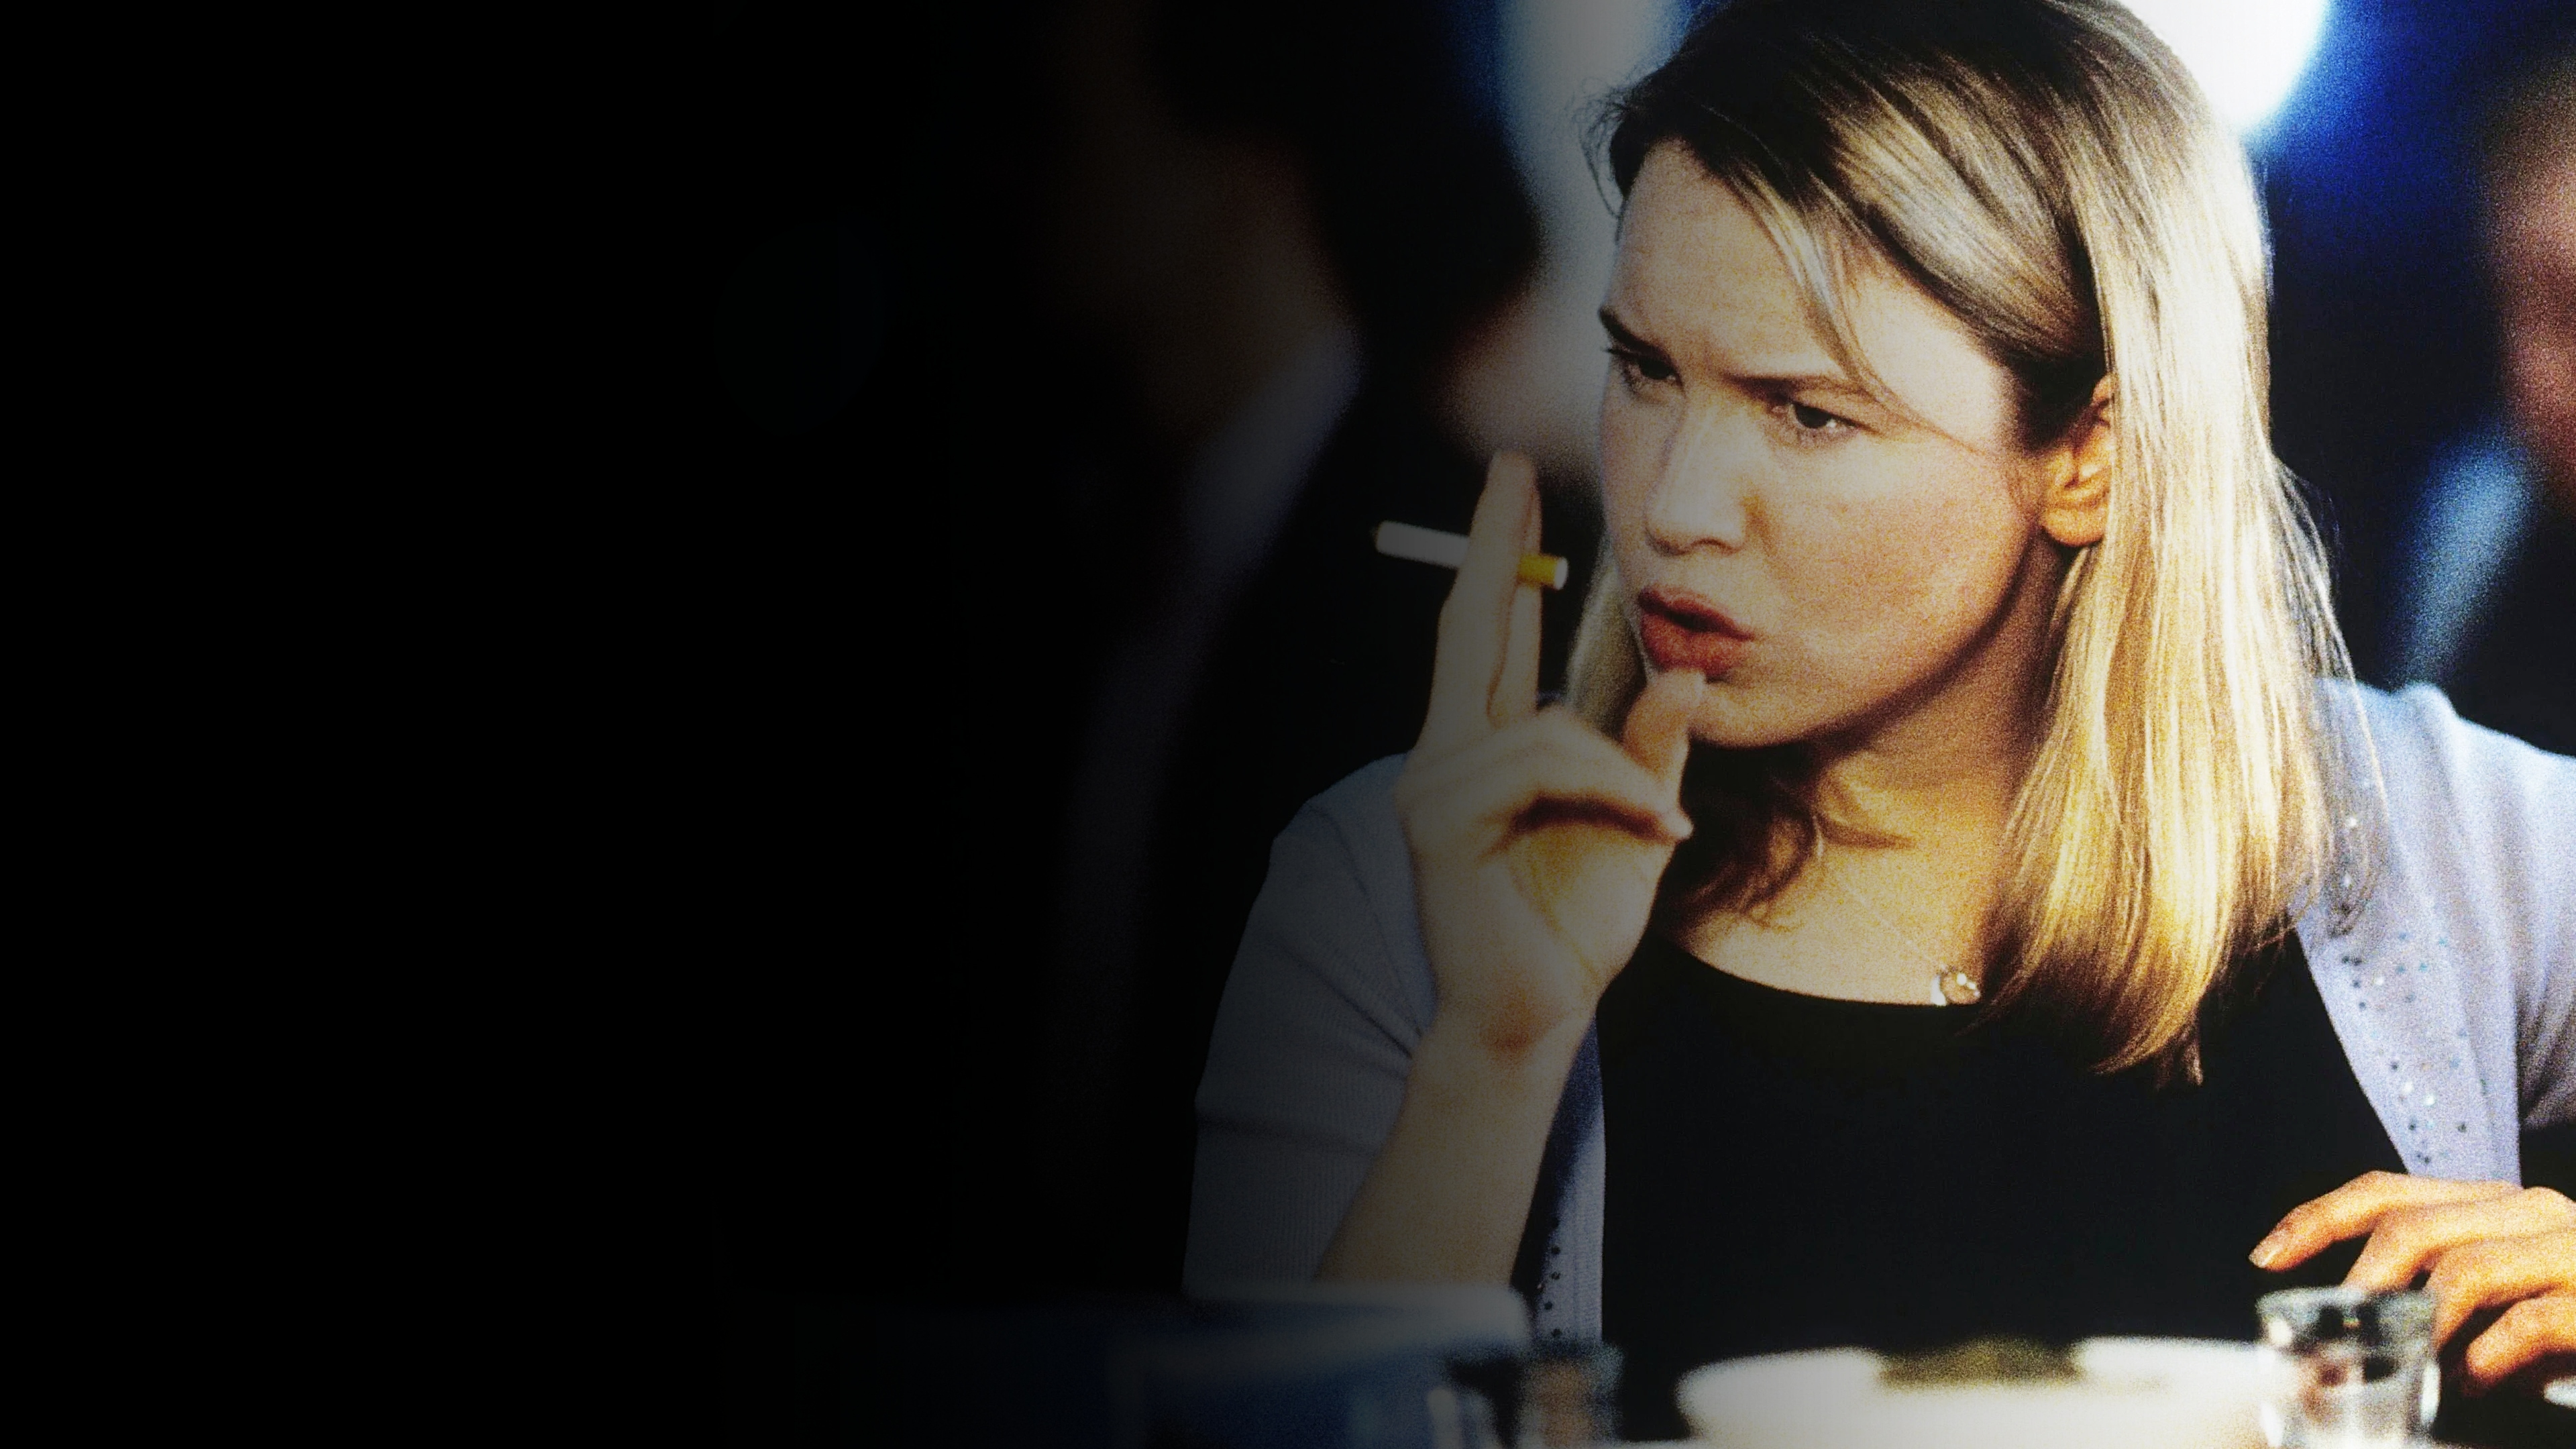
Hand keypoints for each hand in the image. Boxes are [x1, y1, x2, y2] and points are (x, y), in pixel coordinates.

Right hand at [1392, 452, 1700, 1062]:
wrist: (1535, 1017)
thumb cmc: (1571, 928)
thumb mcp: (1635, 823)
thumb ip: (1650, 752)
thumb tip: (1684, 671)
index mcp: (1484, 748)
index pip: (1489, 633)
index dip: (1501, 557)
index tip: (1514, 485)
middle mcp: (1446, 756)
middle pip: (1470, 629)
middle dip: (1494, 546)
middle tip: (1510, 468)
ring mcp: (1433, 787)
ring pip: (1539, 723)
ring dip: (1614, 768)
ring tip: (1655, 824)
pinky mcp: (1440, 823)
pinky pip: (1539, 765)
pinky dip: (1605, 789)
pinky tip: (1650, 831)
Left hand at [2252, 1171, 2575, 1391]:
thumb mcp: (2502, 1290)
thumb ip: (2439, 1292)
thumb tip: (2357, 1323)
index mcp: (2495, 1203)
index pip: (2386, 1192)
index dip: (2317, 1218)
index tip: (2266, 1258)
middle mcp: (2531, 1211)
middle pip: (2413, 1227)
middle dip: (2357, 1286)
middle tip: (2329, 1339)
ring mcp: (2571, 1249)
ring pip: (2466, 1270)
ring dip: (2420, 1328)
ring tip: (2403, 1370)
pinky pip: (2530, 1321)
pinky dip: (2488, 1358)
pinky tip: (2472, 1385)